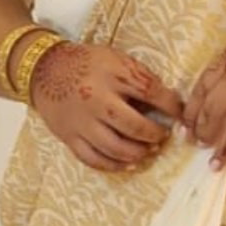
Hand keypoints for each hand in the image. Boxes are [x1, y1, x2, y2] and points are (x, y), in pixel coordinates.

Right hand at [30, 41, 182, 171]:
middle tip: (163, 136)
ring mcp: (81, 121)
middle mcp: (95, 99)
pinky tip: (128, 163)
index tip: (180, 115)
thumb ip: (138, 77)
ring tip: (148, 150)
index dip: (171, 106)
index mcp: (111, 75)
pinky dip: (113, 165)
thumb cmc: (87, 64)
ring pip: (114, 147)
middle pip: (132, 125)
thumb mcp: (115, 59)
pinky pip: (93, 159)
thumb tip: (167, 102)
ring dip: (137, 153)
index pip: (149, 92)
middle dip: (154, 134)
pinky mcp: (69, 136)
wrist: (45, 69)